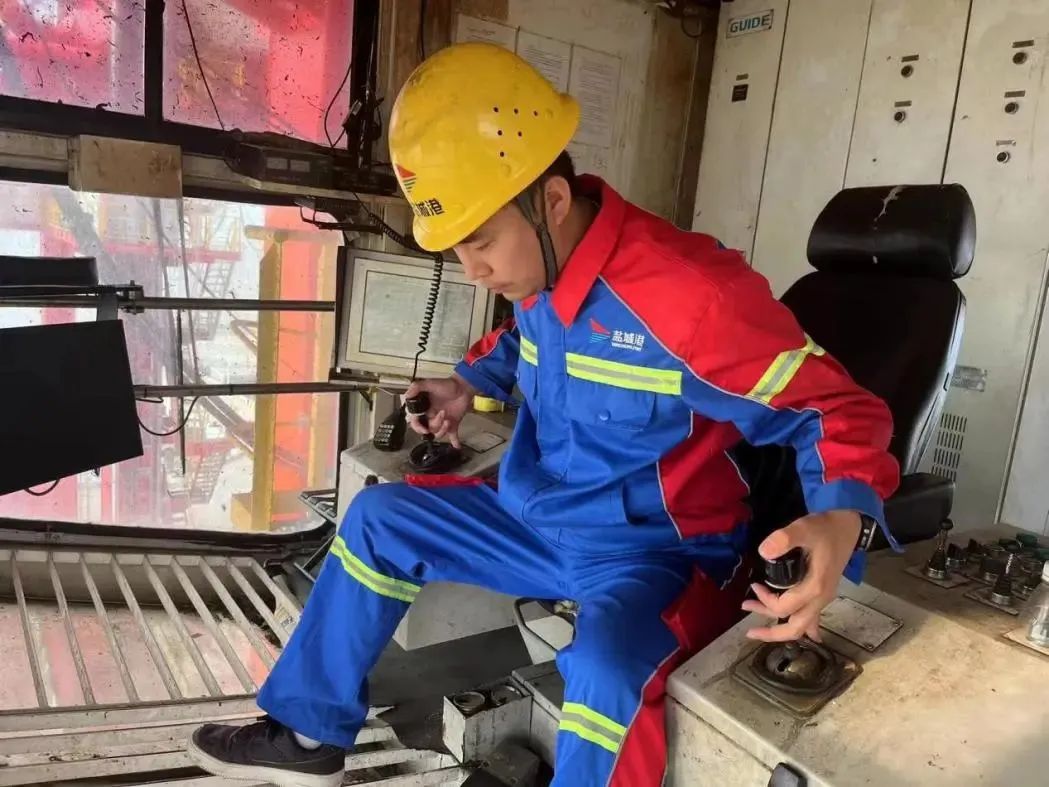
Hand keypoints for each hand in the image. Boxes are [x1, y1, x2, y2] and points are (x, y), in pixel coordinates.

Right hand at [403, 374, 474, 447]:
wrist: (464, 386)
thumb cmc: (447, 384)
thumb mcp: (430, 383)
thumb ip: (417, 387)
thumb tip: (406, 395)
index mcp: (424, 408)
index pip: (416, 421)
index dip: (418, 427)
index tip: (423, 429)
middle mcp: (432, 416)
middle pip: (428, 429)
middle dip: (433, 426)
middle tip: (440, 418)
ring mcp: (442, 420)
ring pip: (438, 433)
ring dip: (443, 429)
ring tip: (448, 419)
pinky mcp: (453, 423)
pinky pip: (452, 435)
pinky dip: (455, 441)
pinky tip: (456, 446)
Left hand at [742, 510, 861, 642]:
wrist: (850, 527)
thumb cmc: (826, 528)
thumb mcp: (804, 528)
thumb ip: (784, 539)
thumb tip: (763, 552)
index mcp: (815, 587)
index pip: (784, 607)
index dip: (765, 601)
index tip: (754, 585)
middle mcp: (820, 598)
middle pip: (795, 628)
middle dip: (771, 633)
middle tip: (749, 630)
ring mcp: (823, 598)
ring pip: (802, 625)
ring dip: (781, 627)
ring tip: (760, 621)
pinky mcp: (823, 593)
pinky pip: (812, 618)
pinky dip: (802, 627)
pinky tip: (802, 634)